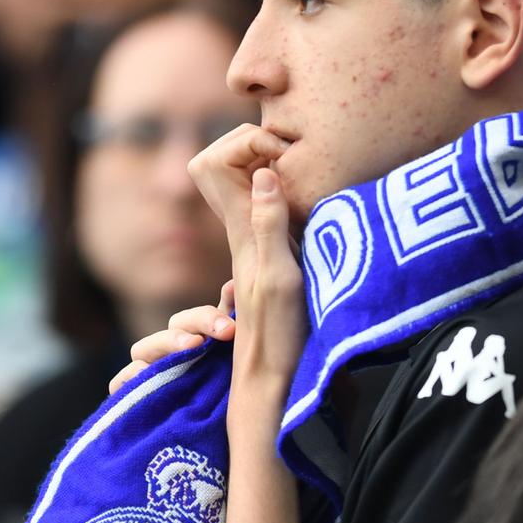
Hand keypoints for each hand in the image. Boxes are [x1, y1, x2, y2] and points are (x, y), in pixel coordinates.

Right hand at [109, 282, 235, 393]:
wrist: (226, 447)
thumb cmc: (232, 399)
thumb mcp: (238, 362)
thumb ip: (236, 323)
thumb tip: (233, 284)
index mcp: (199, 341)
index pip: (196, 319)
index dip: (209, 318)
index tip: (230, 329)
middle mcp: (173, 353)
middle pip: (170, 330)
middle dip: (189, 330)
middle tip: (209, 339)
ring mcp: (151, 374)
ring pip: (143, 350)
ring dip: (162, 348)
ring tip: (186, 352)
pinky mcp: (133, 399)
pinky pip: (121, 384)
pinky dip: (127, 381)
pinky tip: (143, 380)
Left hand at [190, 125, 309, 387]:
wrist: (273, 380)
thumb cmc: (277, 334)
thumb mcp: (277, 276)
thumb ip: (270, 225)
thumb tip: (263, 172)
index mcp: (241, 231)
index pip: (217, 163)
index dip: (245, 142)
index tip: (278, 147)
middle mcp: (243, 234)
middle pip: (230, 168)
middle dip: (253, 146)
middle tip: (287, 148)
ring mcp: (256, 248)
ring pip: (252, 189)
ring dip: (270, 169)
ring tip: (296, 165)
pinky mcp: (271, 263)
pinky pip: (269, 211)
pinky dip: (283, 194)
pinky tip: (305, 200)